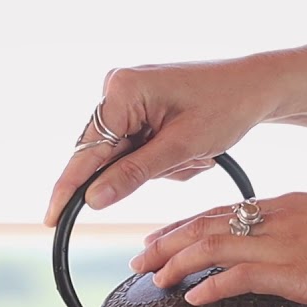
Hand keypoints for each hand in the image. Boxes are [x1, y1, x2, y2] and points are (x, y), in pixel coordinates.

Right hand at [43, 43, 306, 226]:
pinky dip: (162, 156)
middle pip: (106, 154)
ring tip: (196, 151)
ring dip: (159, 165)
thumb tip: (92, 199)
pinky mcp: (137, 101)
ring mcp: (125, 93)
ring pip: (124, 155)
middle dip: (145, 170)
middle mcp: (116, 86)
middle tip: (189, 159)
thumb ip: (133, 175)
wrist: (256, 86)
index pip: (86, 152)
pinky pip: (136, 146)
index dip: (69, 189)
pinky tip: (190, 146)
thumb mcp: (181, 149)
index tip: (50, 220)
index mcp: (122, 91)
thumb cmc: (226, 108)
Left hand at [128, 193, 306, 305]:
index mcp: (280, 204)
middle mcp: (273, 218)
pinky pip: (238, 276)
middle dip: (166, 243)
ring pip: (210, 246)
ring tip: (154, 280)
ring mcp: (280, 244)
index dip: (182, 225)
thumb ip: (292, 231)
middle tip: (139, 260)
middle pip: (204, 225)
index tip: (157, 238)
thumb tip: (273, 252)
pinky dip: (210, 286)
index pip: (218, 210)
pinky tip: (192, 297)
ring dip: (176, 263)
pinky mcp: (292, 271)